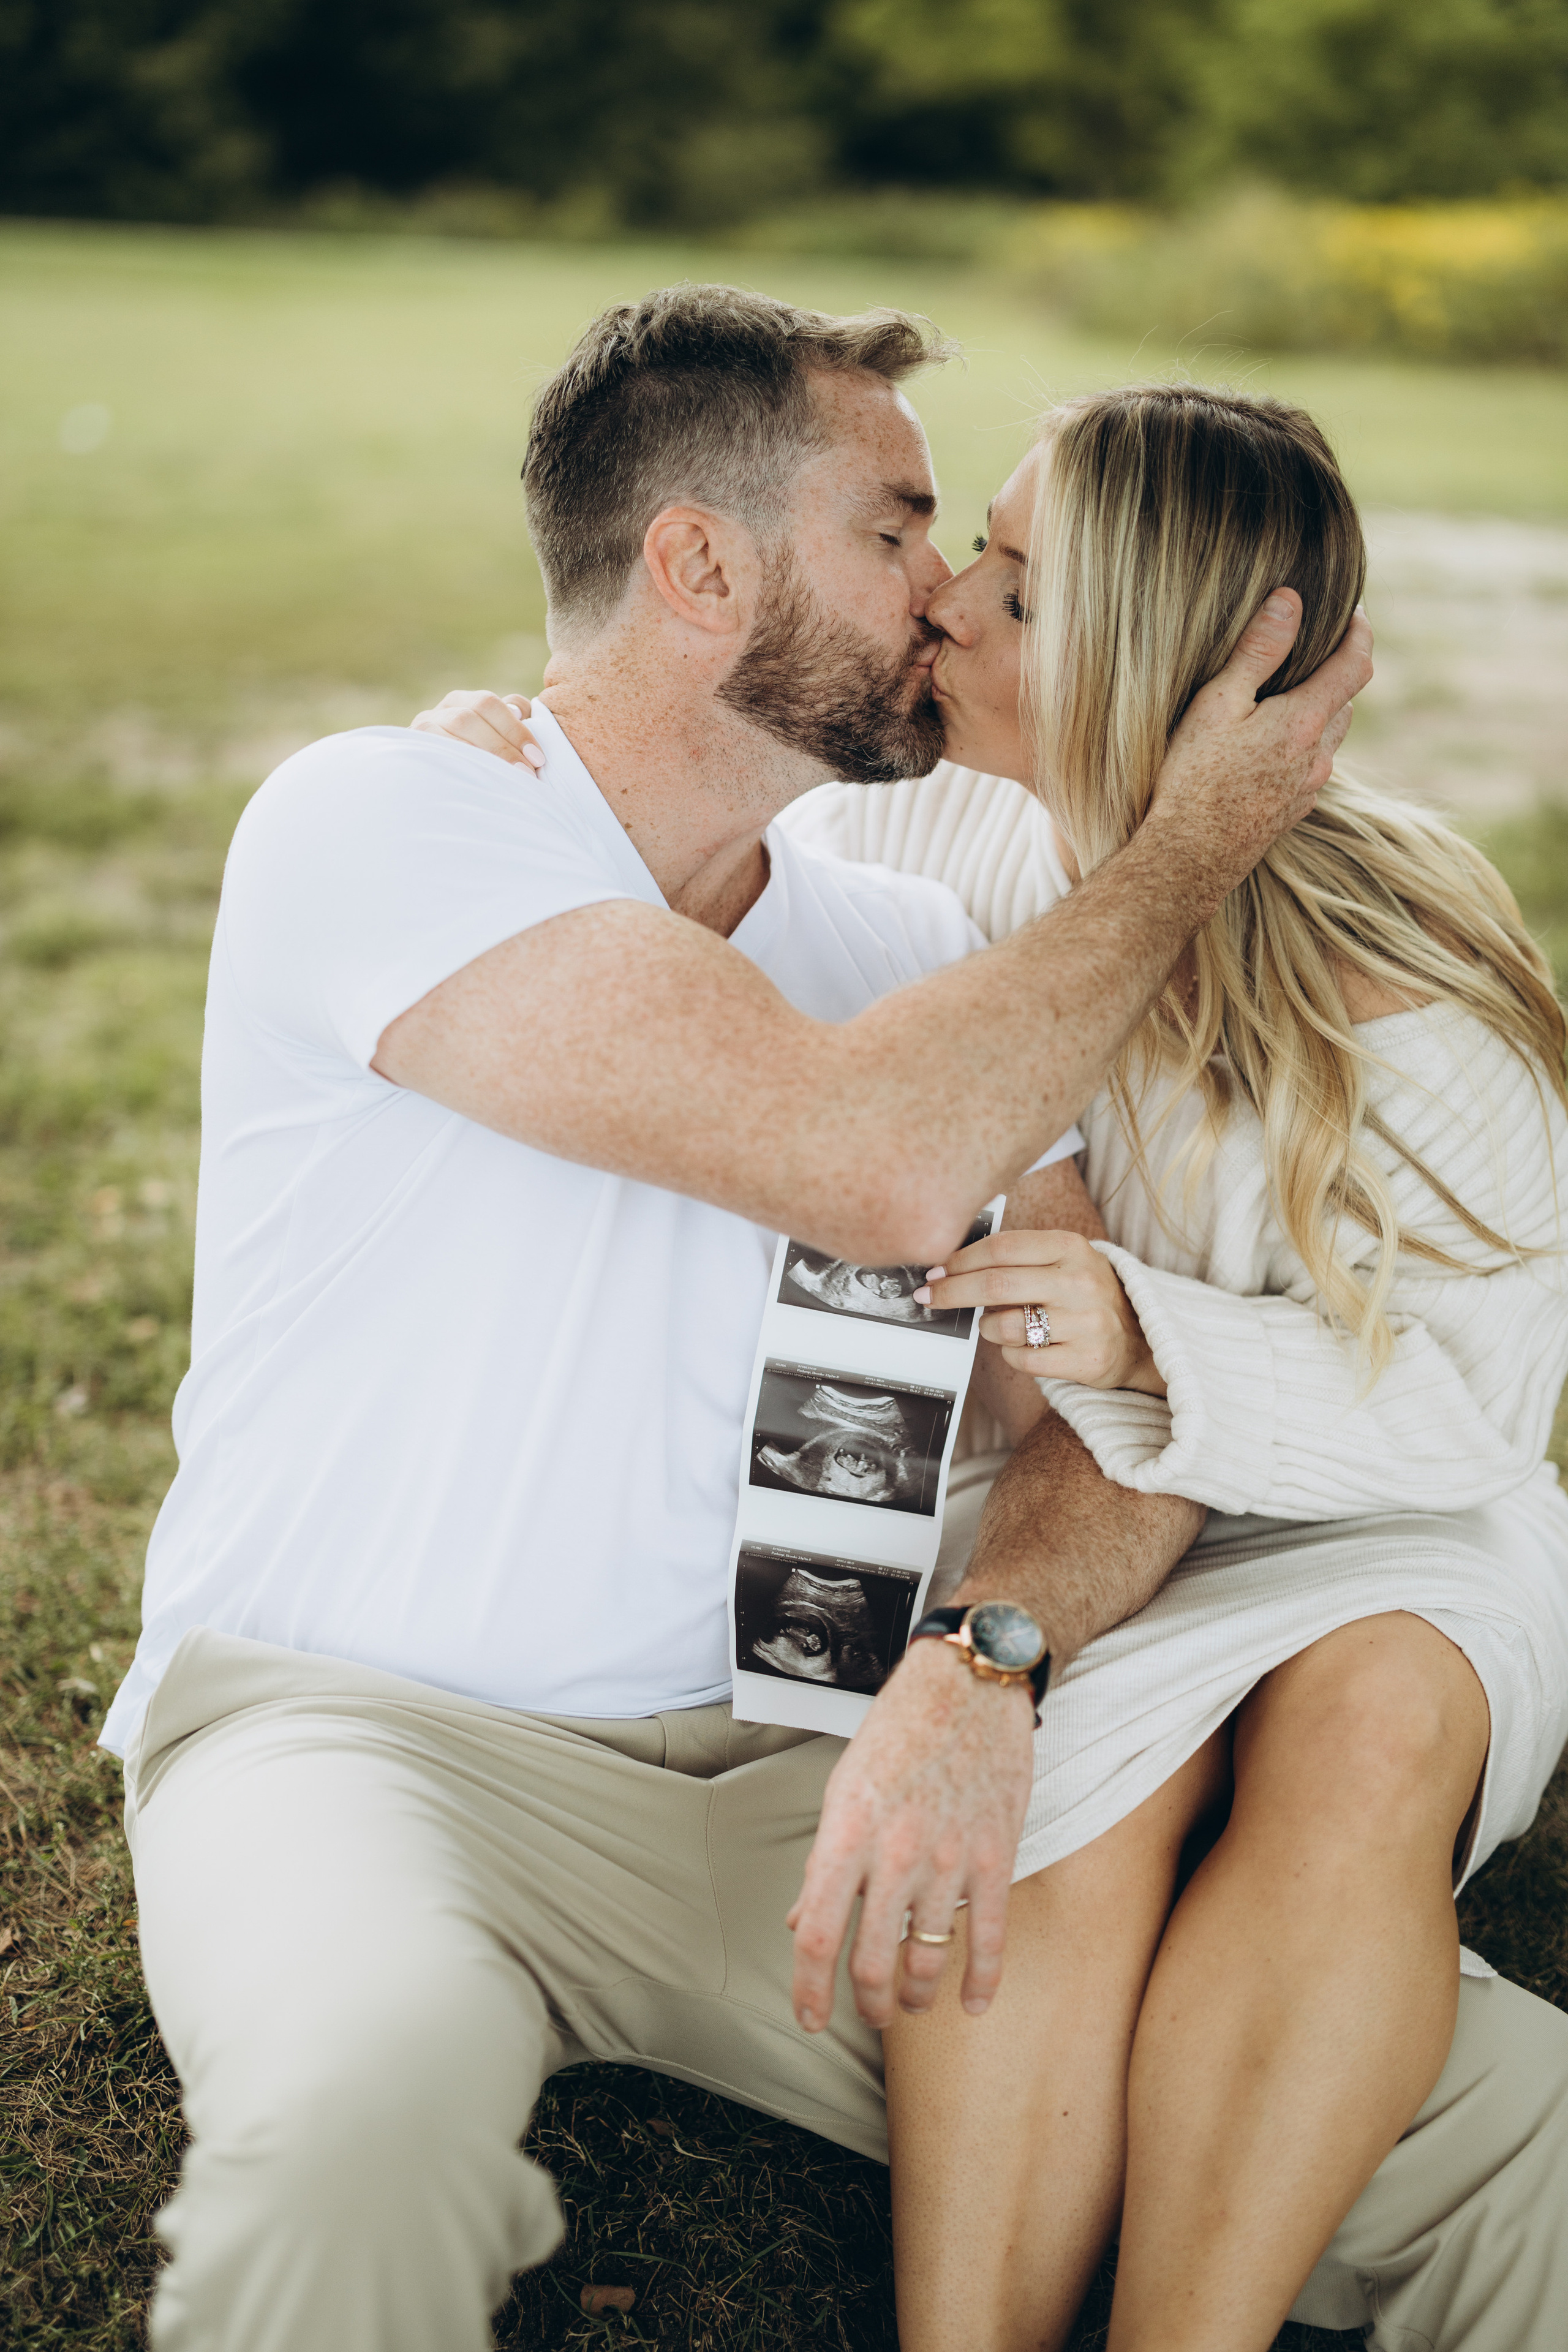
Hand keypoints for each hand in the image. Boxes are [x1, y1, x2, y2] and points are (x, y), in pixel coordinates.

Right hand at [410, 689, 543, 768]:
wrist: (427, 794)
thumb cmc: (474, 762)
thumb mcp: (493, 738)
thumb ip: (511, 719)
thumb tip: (521, 712)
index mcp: (461, 701)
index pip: (489, 704)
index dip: (516, 730)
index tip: (538, 758)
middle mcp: (440, 710)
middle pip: (472, 715)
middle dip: (504, 745)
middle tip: (527, 773)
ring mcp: (422, 728)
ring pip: (456, 728)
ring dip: (486, 753)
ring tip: (509, 779)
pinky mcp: (413, 747)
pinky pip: (437, 748)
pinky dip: (461, 761)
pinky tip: (480, 779)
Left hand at [787, 1638, 1034, 2031]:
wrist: (968, 1684)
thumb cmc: (900, 1729)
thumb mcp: (844, 1787)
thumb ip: (825, 1860)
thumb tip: (802, 1919)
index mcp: (846, 1833)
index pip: (816, 1934)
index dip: (808, 1990)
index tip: (810, 2018)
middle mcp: (894, 1853)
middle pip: (871, 1961)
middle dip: (867, 2003)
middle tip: (868, 2014)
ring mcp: (948, 1858)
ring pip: (926, 1957)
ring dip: (914, 1995)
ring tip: (908, 2002)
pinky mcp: (994, 1856)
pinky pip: (989, 1937)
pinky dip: (980, 1981)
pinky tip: (971, 2003)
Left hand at [917, 1227, 1164, 1394]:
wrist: (1139, 1338)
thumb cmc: (1085, 1295)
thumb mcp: (1063, 1260)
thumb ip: (1018, 1258)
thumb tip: (951, 1266)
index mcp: (1071, 1247)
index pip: (1001, 1248)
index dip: (960, 1261)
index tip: (935, 1271)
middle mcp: (1081, 1281)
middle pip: (996, 1285)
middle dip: (953, 1292)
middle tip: (930, 1298)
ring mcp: (1086, 1322)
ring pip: (1005, 1326)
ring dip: (986, 1328)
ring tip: (995, 1326)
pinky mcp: (1086, 1360)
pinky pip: (1022, 1359)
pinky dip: (1010, 1355)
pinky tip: (1022, 1347)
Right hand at [1146, 592, 1373, 896]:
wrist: (1186, 859)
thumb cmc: (1193, 779)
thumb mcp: (1218, 703)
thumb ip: (1257, 652)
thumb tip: (1290, 602)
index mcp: (1306, 721)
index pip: (1356, 664)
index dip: (1360, 633)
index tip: (1354, 612)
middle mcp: (1318, 756)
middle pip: (1346, 700)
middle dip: (1337, 670)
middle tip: (1312, 649)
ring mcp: (1309, 788)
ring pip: (1331, 736)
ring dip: (1321, 709)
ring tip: (1288, 695)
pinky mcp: (1293, 811)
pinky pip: (1312, 766)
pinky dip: (1303, 744)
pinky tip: (1267, 746)